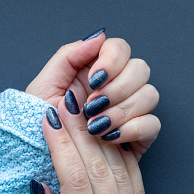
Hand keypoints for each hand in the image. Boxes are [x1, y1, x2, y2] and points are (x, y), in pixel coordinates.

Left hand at [26, 28, 159, 160]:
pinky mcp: (140, 135)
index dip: (112, 60)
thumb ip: (69, 55)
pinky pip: (153, 124)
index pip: (121, 48)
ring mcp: (132, 110)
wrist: (43, 156)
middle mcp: (119, 87)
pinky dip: (132, 129)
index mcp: (97, 70)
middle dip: (117, 88)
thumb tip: (98, 36)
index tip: (94, 78)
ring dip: (122, 110)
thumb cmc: (40, 122)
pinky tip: (110, 138)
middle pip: (141, 69)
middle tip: (92, 106)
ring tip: (96, 126)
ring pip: (150, 95)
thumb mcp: (45, 85)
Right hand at [27, 90, 145, 193]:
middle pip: (98, 167)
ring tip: (87, 112)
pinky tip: (112, 135)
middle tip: (68, 104)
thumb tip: (39, 186)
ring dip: (101, 136)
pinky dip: (124, 153)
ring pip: (118, 168)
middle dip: (81, 132)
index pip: (75, 180)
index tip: (49, 121)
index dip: (62, 147)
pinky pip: (135, 176)